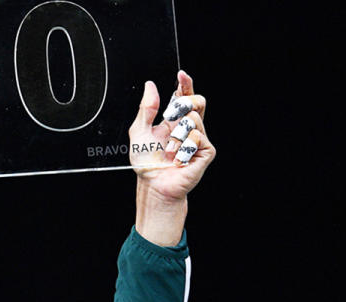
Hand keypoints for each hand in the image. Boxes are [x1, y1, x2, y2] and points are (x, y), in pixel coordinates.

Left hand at [128, 71, 214, 203]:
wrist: (154, 183)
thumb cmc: (146, 162)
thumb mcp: (139, 131)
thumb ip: (146, 108)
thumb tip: (150, 86)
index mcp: (173, 121)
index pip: (183, 97)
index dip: (185, 84)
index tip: (181, 75)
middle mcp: (188, 128)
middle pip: (198, 101)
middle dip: (184, 102)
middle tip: (170, 114)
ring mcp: (199, 139)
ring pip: (194, 119)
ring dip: (176, 135)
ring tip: (169, 150)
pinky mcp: (206, 151)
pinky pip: (197, 136)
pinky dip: (184, 147)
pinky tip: (178, 159)